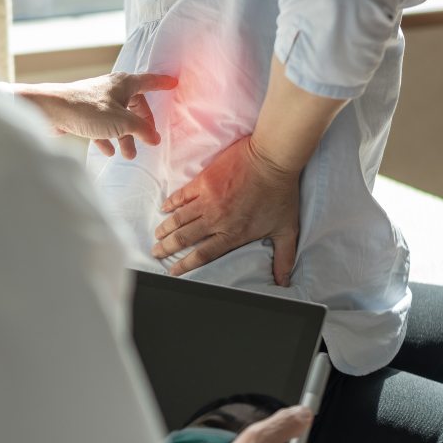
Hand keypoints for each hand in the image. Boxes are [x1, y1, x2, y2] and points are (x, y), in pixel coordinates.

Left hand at [16, 72, 176, 159]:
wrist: (49, 110)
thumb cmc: (87, 110)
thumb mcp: (121, 122)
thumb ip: (141, 130)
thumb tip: (155, 138)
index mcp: (124, 84)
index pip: (149, 81)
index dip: (162, 83)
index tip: (173, 84)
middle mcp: (111, 90)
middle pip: (134, 105)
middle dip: (141, 125)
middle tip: (147, 140)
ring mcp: (96, 101)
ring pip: (118, 119)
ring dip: (125, 136)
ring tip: (128, 155)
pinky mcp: (83, 113)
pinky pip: (101, 126)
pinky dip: (107, 138)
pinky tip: (108, 151)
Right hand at [153, 135, 298, 283]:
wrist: (271, 160)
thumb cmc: (281, 194)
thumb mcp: (286, 230)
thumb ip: (283, 257)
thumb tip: (284, 281)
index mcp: (232, 234)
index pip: (203, 255)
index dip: (185, 265)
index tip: (173, 272)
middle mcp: (215, 219)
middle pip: (184, 238)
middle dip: (167, 248)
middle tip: (156, 252)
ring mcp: (207, 199)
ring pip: (179, 218)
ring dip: (165, 228)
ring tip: (157, 235)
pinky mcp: (203, 181)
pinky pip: (181, 195)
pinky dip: (171, 203)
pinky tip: (164, 208)